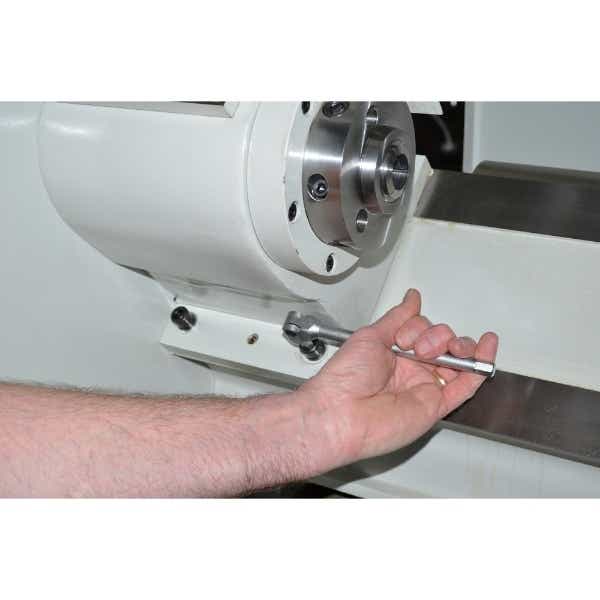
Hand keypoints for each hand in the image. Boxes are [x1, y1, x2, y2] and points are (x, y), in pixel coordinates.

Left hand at [298, 289, 497, 465]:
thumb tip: (412, 298)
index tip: (402, 337)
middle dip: (437, 336)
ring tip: (445, 349)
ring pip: (457, 361)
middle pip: (443, 342)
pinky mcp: (436, 406)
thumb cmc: (345, 378)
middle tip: (419, 348)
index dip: (419, 327)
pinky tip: (487, 347)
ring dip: (460, 346)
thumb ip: (398, 317)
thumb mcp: (371, 335)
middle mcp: (410, 369)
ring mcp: (424, 387)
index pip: (423, 329)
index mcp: (394, 352)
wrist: (340, 413)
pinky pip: (466, 386)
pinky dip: (480, 366)